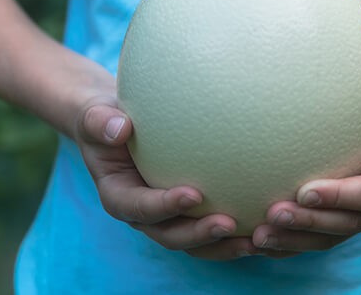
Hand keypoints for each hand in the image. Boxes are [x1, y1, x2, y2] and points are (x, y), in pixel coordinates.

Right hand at [74, 93, 259, 259]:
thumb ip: (100, 122)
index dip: (164, 206)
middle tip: (229, 224)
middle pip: (170, 234)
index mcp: (118, 195)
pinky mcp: (187, 213)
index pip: (139, 207)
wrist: (117, 126)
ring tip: (255, 240)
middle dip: (199, 234)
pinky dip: (234, 234)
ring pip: (194, 242)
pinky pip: (209, 229)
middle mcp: (143, 214)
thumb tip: (119, 128)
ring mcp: (166, 218)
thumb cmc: (106, 119)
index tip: (193, 194)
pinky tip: (264, 226)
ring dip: (223, 245)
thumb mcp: (96, 115)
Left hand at [251, 75, 360, 255]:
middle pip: (344, 224)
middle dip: (308, 223)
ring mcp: (359, 217)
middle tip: (273, 214)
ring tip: (257, 236)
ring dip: (291, 240)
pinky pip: (310, 239)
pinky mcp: (338, 221)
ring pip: (325, 239)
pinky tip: (252, 241)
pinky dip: (284, 245)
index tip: (304, 191)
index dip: (339, 197)